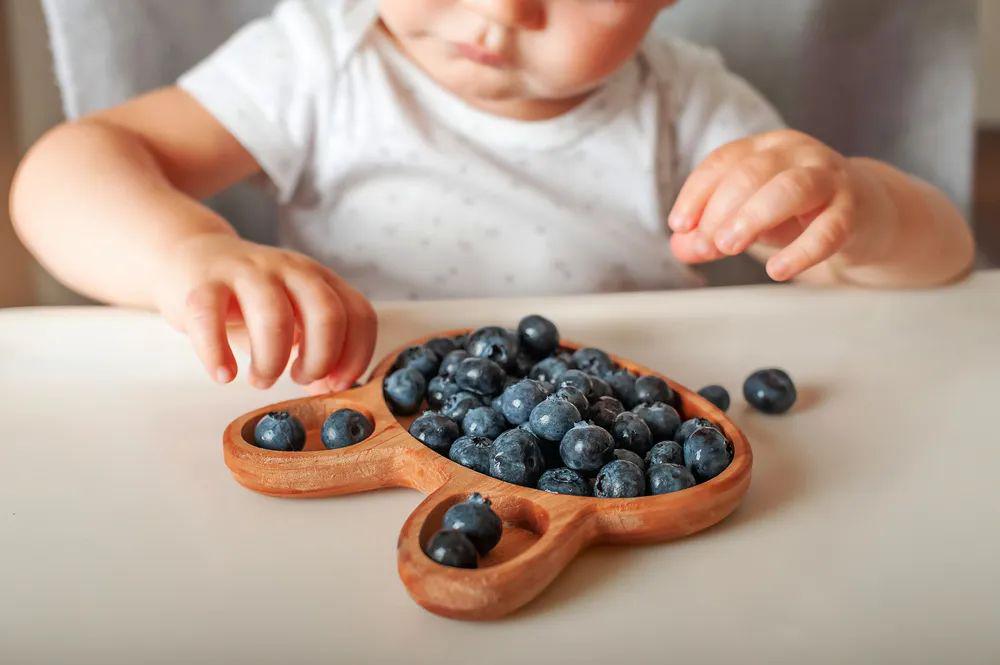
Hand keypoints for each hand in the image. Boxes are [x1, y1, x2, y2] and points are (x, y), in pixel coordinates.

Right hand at [156, 234, 376, 390]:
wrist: (189, 258)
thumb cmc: (248, 300)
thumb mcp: (292, 318)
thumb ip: (316, 350)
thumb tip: (331, 390)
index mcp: (319, 279)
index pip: (359, 314)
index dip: (355, 355)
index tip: (336, 383)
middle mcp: (290, 269)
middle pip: (326, 314)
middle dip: (320, 360)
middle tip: (298, 378)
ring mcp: (248, 272)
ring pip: (274, 316)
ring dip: (271, 361)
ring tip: (261, 378)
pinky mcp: (203, 282)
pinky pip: (210, 318)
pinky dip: (217, 354)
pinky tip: (223, 375)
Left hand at [668, 130, 884, 280]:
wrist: (868, 215)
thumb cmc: (797, 213)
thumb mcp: (748, 219)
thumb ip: (711, 231)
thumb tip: (681, 246)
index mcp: (766, 148)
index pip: (724, 160)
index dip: (696, 192)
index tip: (679, 225)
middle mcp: (798, 154)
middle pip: (752, 173)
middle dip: (720, 210)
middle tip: (706, 244)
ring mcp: (830, 179)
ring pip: (790, 189)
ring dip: (753, 217)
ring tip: (729, 247)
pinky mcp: (855, 210)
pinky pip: (829, 229)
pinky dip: (800, 252)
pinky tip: (778, 271)